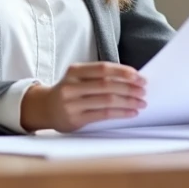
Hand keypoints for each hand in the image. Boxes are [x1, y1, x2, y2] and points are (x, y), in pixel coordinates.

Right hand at [20, 62, 147, 132]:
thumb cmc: (69, 91)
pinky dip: (120, 113)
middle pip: (106, 84)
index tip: (139, 77)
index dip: (123, 72)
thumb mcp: (78, 78)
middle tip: (143, 91)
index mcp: (74, 71)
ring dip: (128, 101)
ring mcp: (72, 103)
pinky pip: (103, 115)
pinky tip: (131, 112)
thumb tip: (131, 79)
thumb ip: (98, 77)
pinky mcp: (75, 119)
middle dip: (129, 88)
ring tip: (141, 103)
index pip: (103, 68)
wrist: (45, 108)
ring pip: (106, 100)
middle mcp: (71, 85)